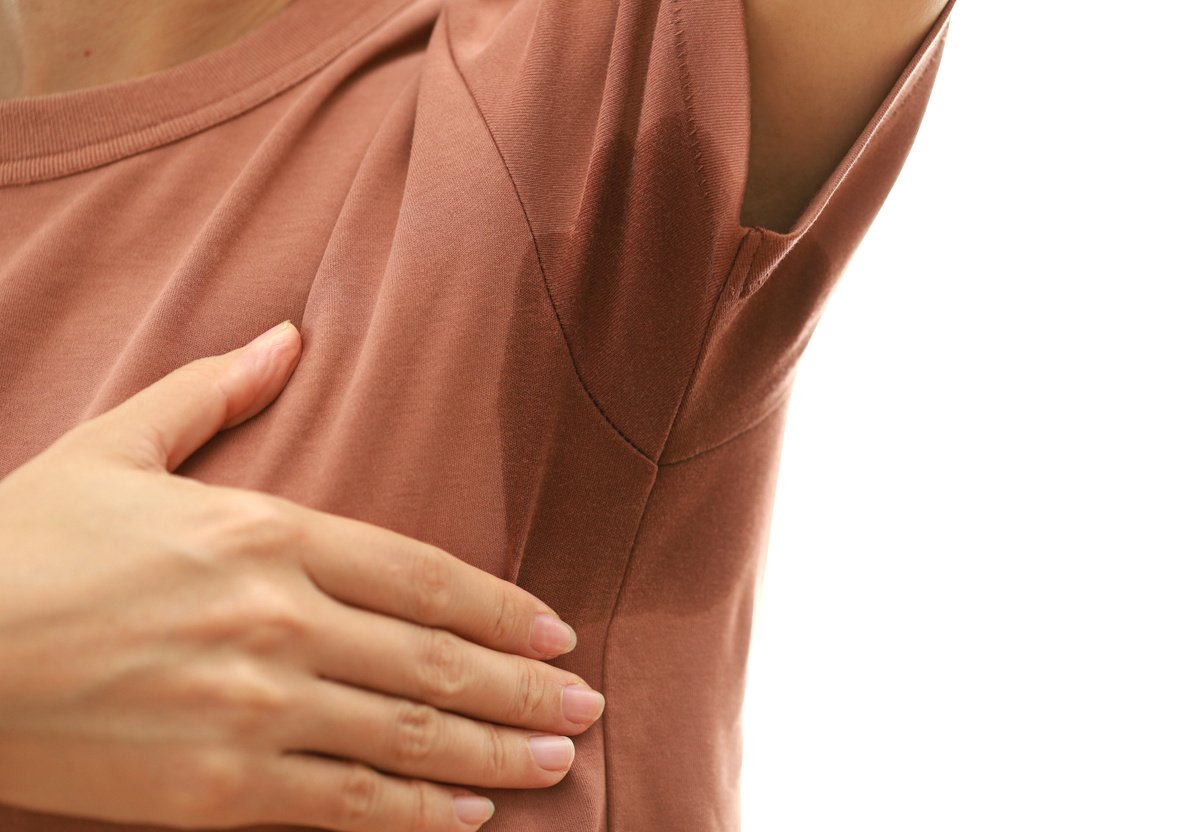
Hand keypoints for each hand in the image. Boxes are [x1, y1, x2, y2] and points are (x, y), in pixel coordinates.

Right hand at [0, 320, 604, 830]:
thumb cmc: (25, 542)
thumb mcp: (117, 444)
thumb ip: (216, 392)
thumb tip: (290, 335)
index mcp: (268, 532)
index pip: (424, 577)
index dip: (501, 611)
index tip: (556, 634)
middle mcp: (280, 620)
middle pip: (437, 664)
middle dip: (525, 692)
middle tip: (587, 710)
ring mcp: (254, 709)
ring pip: (409, 740)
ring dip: (495, 758)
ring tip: (557, 766)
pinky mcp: (217, 791)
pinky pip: (345, 807)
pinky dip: (416, 817)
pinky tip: (469, 822)